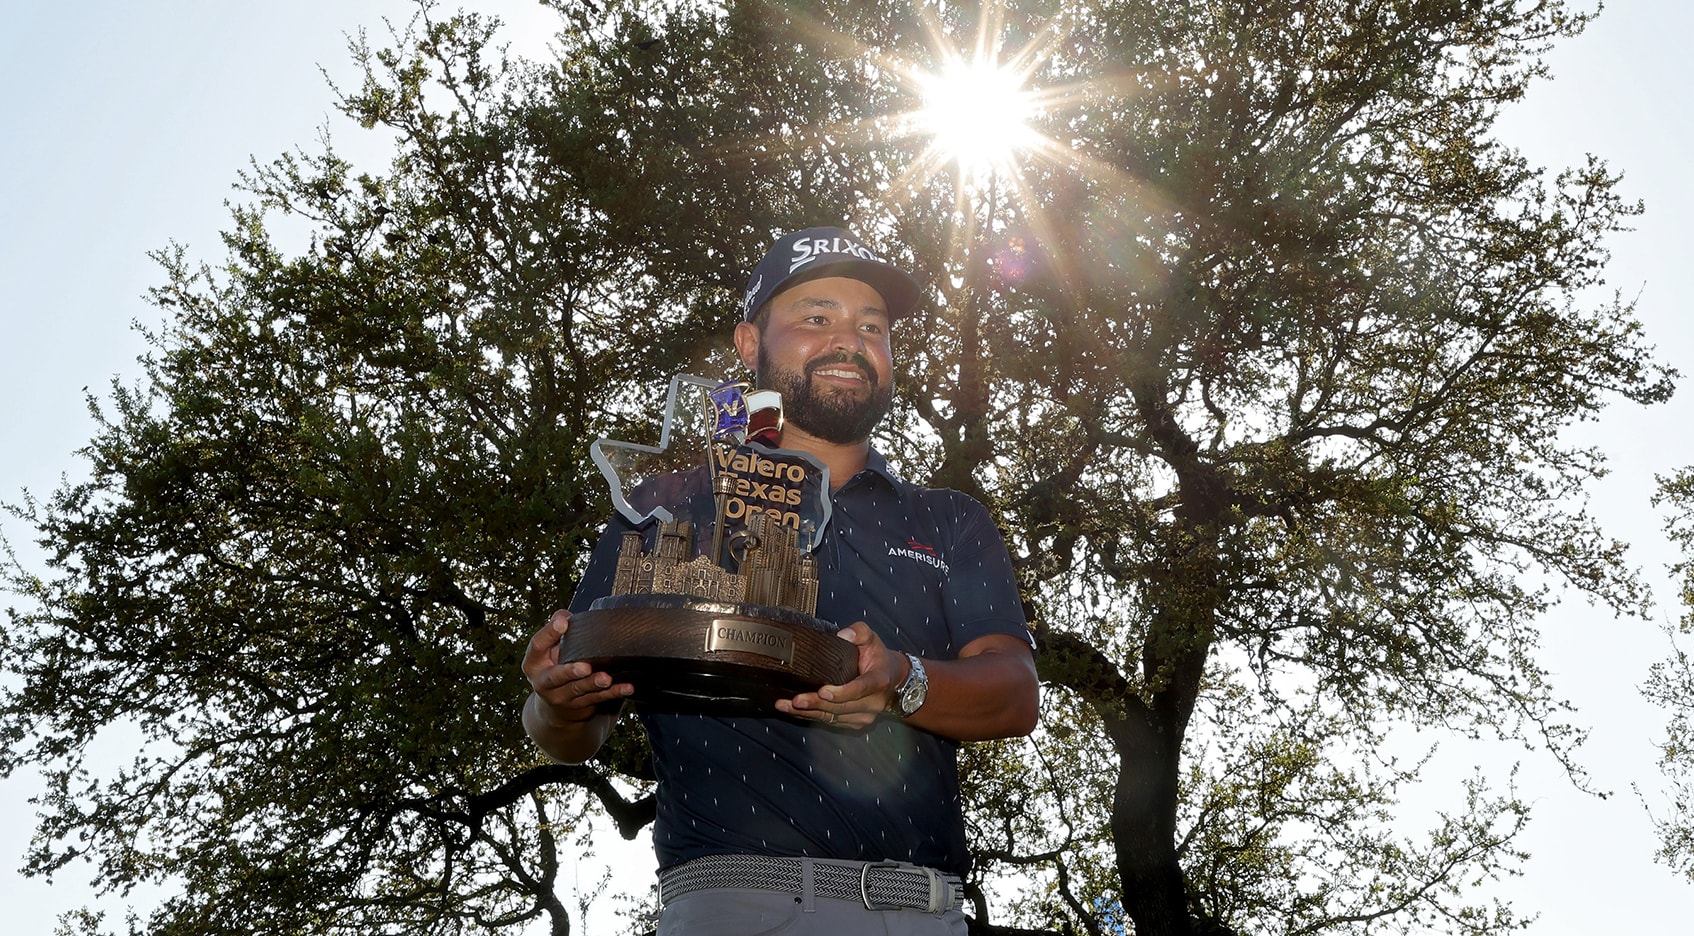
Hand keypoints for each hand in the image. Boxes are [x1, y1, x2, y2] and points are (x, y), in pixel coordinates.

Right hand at [522, 609, 632, 727]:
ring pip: (578, 689)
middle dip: (570, 671)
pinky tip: (626, 687)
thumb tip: (564, 615)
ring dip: (593, 683)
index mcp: (534, 663)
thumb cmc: (554, 668)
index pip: (538, 645)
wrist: (554, 708)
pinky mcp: (579, 706)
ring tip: (606, 678)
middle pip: (555, 676)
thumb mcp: (549, 650)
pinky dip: (614, 692)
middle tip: (585, 667)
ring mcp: (561, 697)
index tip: (563, 622)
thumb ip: (556, 632)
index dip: (549, 633)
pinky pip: (598, 698)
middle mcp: (543, 683)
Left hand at [775, 621, 906, 730]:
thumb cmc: (878, 657)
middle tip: (795, 700)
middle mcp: (873, 703)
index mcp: (878, 681)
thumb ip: (859, 632)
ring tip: (786, 706)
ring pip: (833, 718)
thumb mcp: (872, 638)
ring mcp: (865, 716)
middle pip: (841, 707)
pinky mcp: (856, 723)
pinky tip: (794, 712)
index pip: (861, 688)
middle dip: (816, 704)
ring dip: (808, 713)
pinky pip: (831, 723)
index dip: (842, 692)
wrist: (893, 680)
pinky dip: (811, 717)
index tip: (823, 691)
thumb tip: (842, 635)